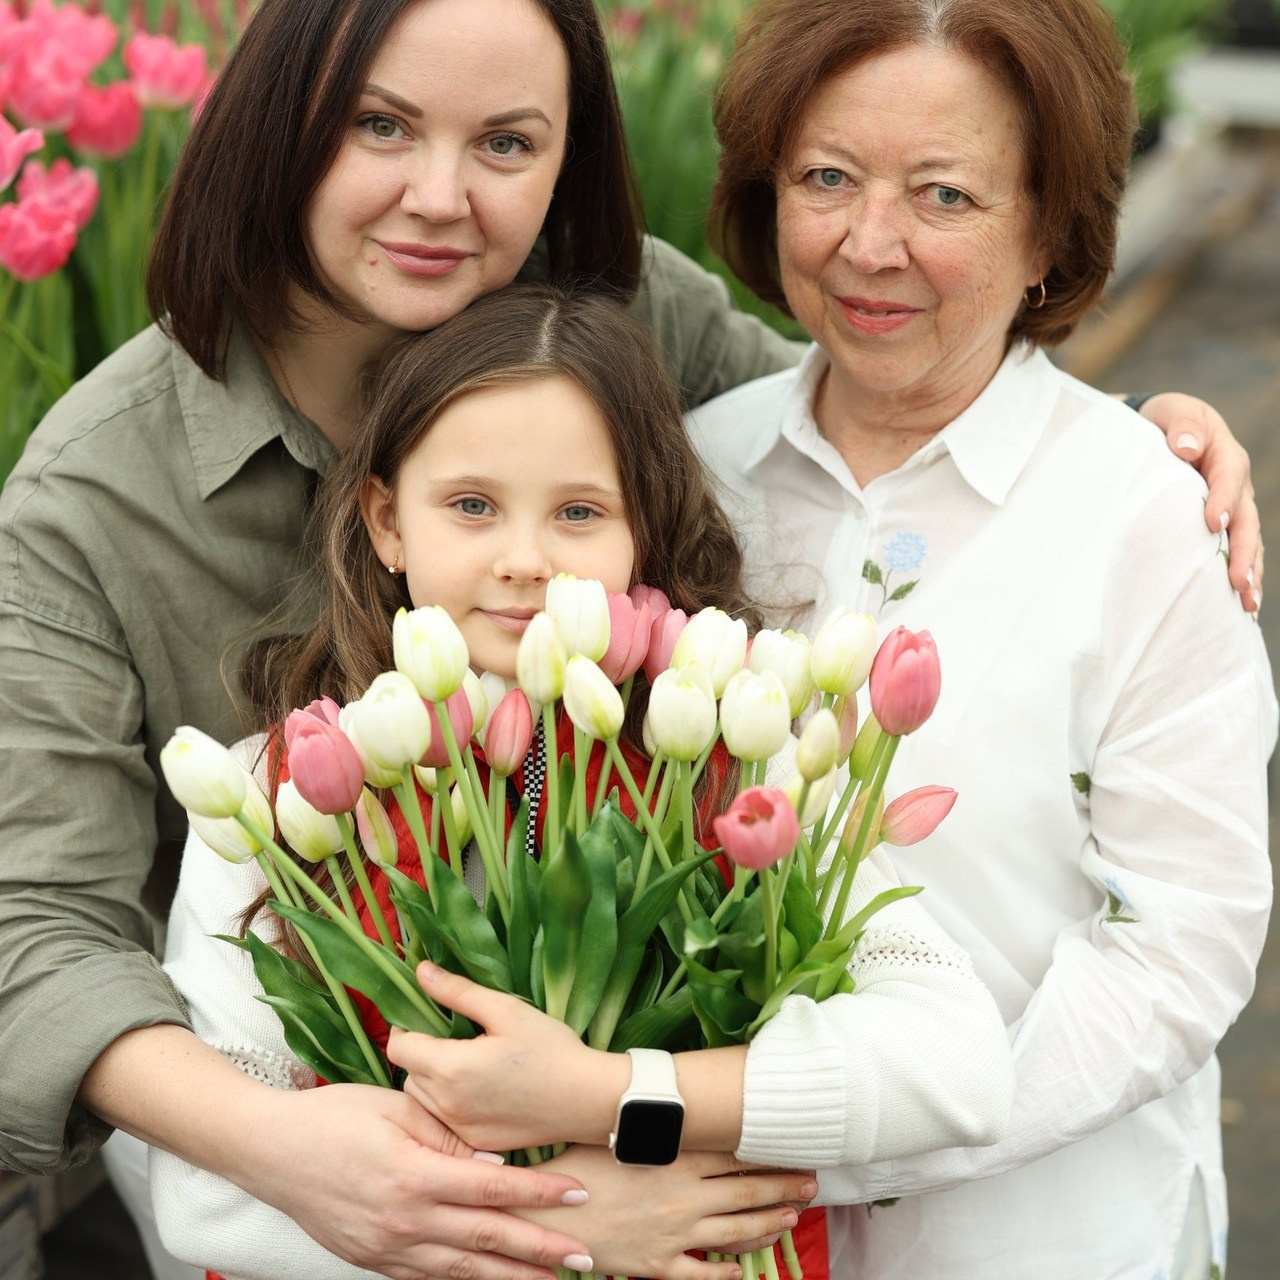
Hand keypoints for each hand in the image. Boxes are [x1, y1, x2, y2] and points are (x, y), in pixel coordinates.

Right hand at [232, 1080, 594, 1279]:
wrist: (270, 1152)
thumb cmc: (335, 1117)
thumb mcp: (395, 1110)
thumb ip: (448, 1137)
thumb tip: (495, 1161)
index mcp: (414, 1175)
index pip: (493, 1188)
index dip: (539, 1193)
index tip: (578, 1194)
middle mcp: (405, 1220)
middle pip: (487, 1241)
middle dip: (541, 1251)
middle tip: (587, 1258)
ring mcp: (387, 1249)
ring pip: (462, 1271)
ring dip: (511, 1279)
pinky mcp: (372, 1261)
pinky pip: (427, 1279)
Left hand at [387, 961, 624, 1151]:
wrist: (587, 1100)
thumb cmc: (550, 1049)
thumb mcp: (506, 1011)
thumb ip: (458, 992)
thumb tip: (419, 971)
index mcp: (451, 1068)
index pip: (398, 1047)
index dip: (406, 1027)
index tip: (427, 1017)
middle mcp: (447, 1105)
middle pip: (408, 1073)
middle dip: (421, 1053)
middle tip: (453, 1037)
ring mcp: (460, 1130)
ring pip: (423, 1100)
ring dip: (432, 1080)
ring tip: (467, 1063)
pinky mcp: (474, 1144)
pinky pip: (444, 1121)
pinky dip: (450, 1104)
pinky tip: (480, 1090)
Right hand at [515, 1144, 818, 1279]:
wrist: (548, 1213)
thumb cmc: (578, 1166)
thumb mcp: (619, 1133)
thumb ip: (654, 1124)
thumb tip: (676, 1103)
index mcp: (676, 1160)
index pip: (736, 1157)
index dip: (768, 1157)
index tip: (795, 1151)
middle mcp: (684, 1197)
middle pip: (746, 1193)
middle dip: (784, 1188)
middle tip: (812, 1184)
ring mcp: (675, 1234)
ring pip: (735, 1233)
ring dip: (768, 1225)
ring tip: (792, 1218)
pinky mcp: (659, 1266)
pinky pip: (704, 1275)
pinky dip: (728, 1275)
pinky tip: (747, 1272)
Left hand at [1143, 392, 1261, 612]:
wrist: (1161, 430)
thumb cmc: (1166, 421)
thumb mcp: (1173, 411)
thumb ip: (1182, 425)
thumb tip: (1188, 447)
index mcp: (1225, 455)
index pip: (1229, 478)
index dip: (1223, 501)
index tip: (1212, 524)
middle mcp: (1235, 486)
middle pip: (1246, 520)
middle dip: (1243, 552)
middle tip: (1238, 583)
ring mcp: (1232, 509)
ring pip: (1247, 543)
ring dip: (1248, 574)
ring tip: (1248, 605)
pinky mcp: (1220, 528)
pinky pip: (1234, 553)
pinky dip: (1240, 579)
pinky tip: (1240, 608)